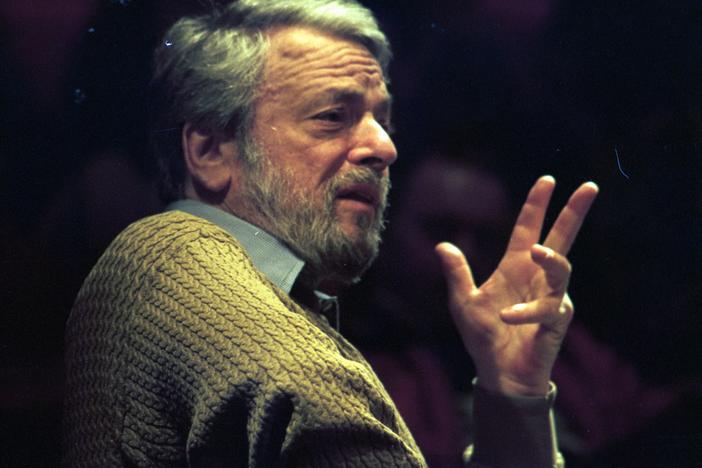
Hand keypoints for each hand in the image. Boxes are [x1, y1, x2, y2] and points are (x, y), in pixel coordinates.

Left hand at [435, 176, 597, 395]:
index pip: (528, 229)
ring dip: (551, 260)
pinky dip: (526, 312)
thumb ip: (457, 274)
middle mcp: (537, 278)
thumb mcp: (463, 302)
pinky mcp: (555, 323)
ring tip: (538, 251)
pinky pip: (547, 311)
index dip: (537, 205)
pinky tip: (508, 316)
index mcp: (515, 267)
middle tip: (589, 187)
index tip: (547, 180)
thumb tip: (442, 245)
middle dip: (574, 213)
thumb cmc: (484, 336)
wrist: (497, 373)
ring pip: (561, 271)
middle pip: (561, 239)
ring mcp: (550, 298)